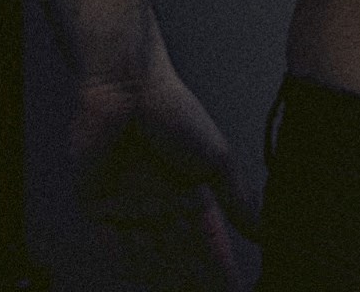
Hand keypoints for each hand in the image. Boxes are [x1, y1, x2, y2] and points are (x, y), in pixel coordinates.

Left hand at [71, 54, 259, 290]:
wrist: (128, 88)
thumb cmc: (174, 111)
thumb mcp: (217, 157)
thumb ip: (238, 198)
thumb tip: (263, 228)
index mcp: (189, 191)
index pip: (208, 240)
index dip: (220, 266)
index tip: (232, 287)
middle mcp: (159, 202)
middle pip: (177, 253)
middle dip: (192, 276)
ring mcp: (128, 204)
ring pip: (146, 253)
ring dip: (163, 271)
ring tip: (182, 284)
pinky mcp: (97, 204)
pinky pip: (110, 241)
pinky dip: (126, 256)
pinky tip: (143, 269)